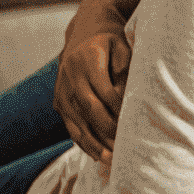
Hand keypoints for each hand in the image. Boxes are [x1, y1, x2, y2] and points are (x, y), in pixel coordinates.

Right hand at [56, 20, 129, 162]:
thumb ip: (126, 64)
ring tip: (110, 160)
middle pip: (89, 108)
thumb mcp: (123, 45)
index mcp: (88, 61)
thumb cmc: (112, 42)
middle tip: (124, 147)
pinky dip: (83, 142)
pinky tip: (97, 156)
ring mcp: (62, 91)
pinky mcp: (59, 102)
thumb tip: (128, 92)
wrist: (83, 34)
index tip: (134, 124)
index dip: (119, 108)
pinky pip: (70, 125)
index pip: (105, 90)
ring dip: (94, 142)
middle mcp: (70, 77)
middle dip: (107, 130)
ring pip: (77, 121)